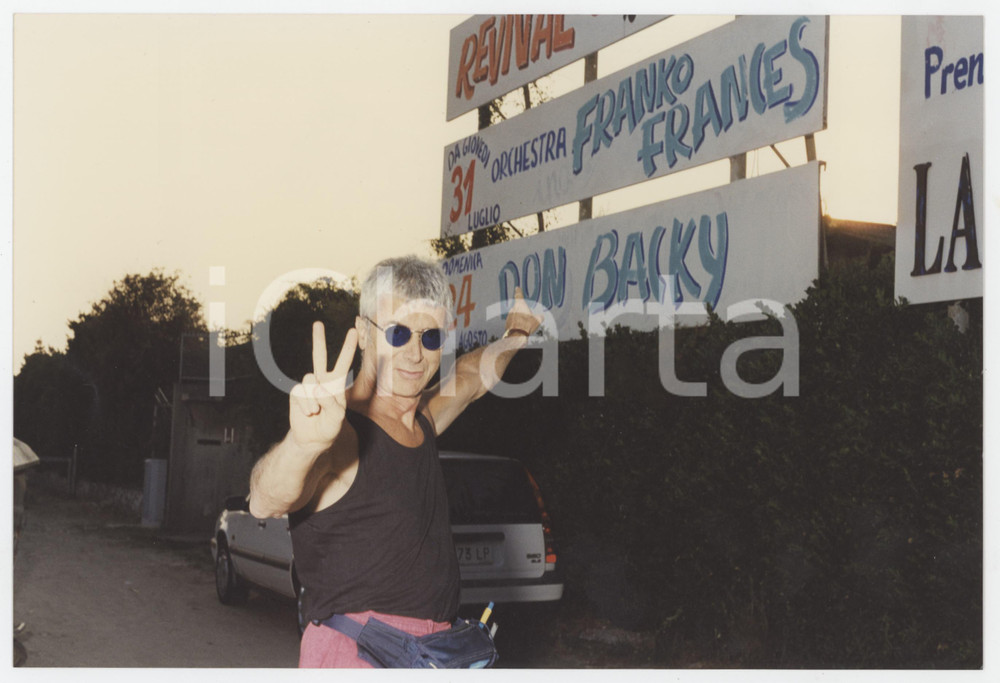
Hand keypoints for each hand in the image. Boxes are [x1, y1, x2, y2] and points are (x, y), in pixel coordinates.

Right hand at [288, 322, 356, 452]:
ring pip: (309, 379)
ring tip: (316, 412)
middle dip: (318, 340)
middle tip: (317, 323)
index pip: (343, 363)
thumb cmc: (329, 427)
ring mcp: (308, 386)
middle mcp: (322, 381)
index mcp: (336, 384)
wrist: (311, 438)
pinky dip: (305, 404)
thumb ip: (331, 403)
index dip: (347, 347)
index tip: (353, 330)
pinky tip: (309, 413)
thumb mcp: (337, 418)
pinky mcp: (297, 392)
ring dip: (314, 398)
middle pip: (319, 356)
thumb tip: (318, 388)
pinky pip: (300, 392)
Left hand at [504, 287, 542, 336]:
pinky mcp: (507, 323)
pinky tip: (521, 329)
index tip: (517, 288)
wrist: (517, 335)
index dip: (518, 291)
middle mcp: (513, 309)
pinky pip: (513, 321)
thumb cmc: (527, 325)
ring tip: (525, 325)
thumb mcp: (537, 320)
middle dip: (523, 311)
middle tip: (528, 318)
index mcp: (520, 305)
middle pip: (518, 307)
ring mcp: (509, 316)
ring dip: (519, 318)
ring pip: (515, 315)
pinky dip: (516, 324)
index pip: (519, 296)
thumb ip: (539, 316)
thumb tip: (541, 317)